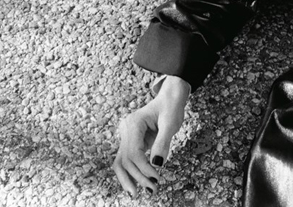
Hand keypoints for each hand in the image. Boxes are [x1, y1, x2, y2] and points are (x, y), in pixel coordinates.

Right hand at [113, 76, 189, 198]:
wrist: (170, 98)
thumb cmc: (171, 107)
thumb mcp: (170, 123)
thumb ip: (163, 143)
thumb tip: (157, 164)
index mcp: (134, 122)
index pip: (134, 152)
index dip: (144, 168)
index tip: (157, 179)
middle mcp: (126, 128)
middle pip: (127, 159)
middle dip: (139, 176)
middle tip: (153, 189)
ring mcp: (126, 135)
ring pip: (121, 162)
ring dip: (130, 178)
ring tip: (138, 194)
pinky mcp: (130, 141)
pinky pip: (125, 159)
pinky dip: (129, 172)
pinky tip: (134, 185)